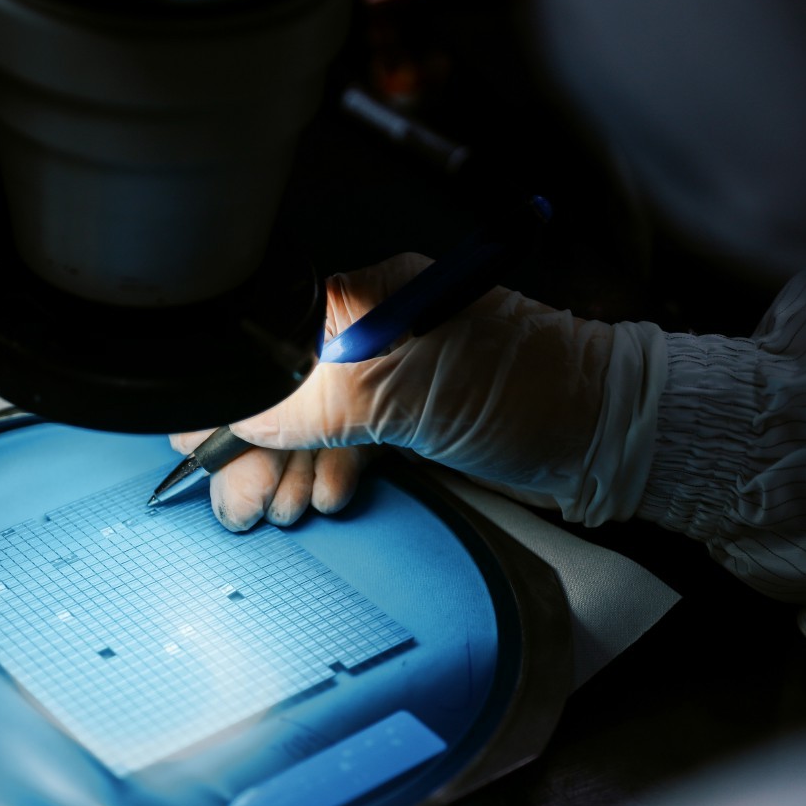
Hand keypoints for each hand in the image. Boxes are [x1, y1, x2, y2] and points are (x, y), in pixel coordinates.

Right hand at [219, 253, 659, 526]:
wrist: (603, 434)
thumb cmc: (533, 392)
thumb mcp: (414, 394)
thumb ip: (323, 403)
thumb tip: (248, 417)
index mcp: (368, 299)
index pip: (268, 340)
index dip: (231, 395)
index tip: (202, 441)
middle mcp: (372, 330)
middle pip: (280, 386)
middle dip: (255, 449)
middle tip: (243, 498)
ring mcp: (390, 373)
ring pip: (309, 421)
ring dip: (289, 469)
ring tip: (280, 506)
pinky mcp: (409, 412)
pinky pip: (344, 441)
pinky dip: (328, 469)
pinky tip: (325, 493)